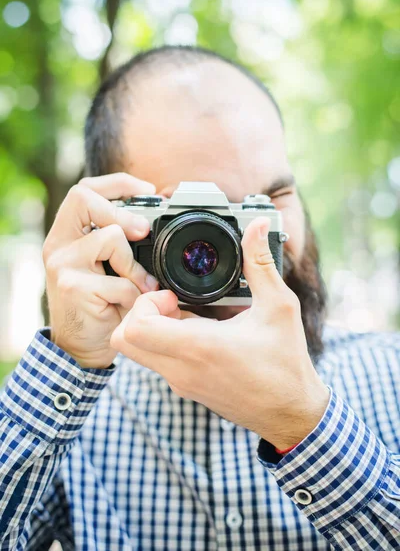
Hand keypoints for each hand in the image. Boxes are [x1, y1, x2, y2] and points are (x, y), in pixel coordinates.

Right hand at [43, 173, 158, 368]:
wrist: (81, 349)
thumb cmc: (100, 306)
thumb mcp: (107, 269)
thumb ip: (121, 244)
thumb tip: (159, 221)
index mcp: (67, 235)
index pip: (84, 190)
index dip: (117, 183)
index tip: (148, 190)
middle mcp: (58, 245)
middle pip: (84, 198)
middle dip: (122, 210)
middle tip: (144, 231)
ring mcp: (62, 265)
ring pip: (110, 237)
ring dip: (135, 266)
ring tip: (140, 287)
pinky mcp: (74, 287)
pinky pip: (120, 281)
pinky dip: (134, 295)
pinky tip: (128, 307)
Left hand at [110, 217, 329, 448]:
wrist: (290, 414)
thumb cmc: (286, 364)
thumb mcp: (279, 307)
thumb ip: (261, 263)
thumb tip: (258, 226)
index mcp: (198, 347)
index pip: (134, 328)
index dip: (144, 302)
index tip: (171, 294)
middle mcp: (181, 369)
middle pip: (123, 339)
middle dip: (138, 312)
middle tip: (170, 300)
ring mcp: (180, 382)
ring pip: (137, 352)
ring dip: (150, 327)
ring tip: (185, 311)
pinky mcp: (186, 389)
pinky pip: (156, 361)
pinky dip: (163, 341)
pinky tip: (197, 328)